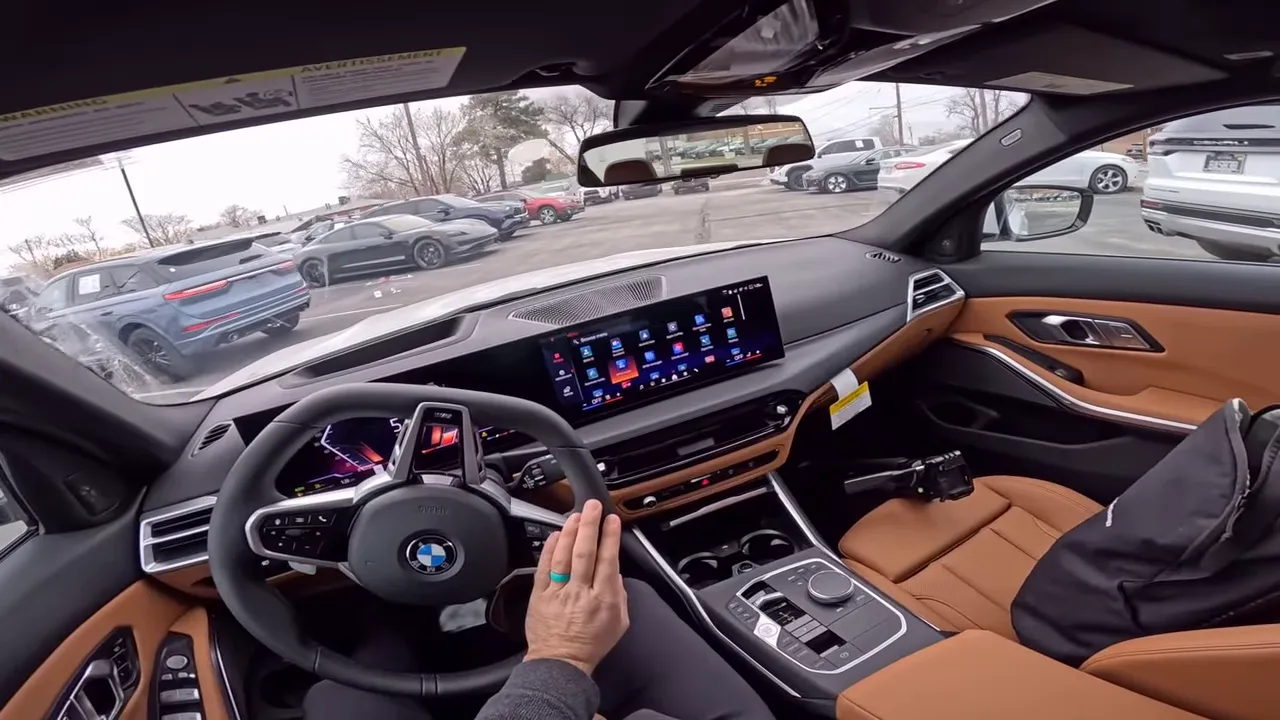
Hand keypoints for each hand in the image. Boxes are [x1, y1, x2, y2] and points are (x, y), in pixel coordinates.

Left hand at [524, 499, 628, 676]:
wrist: (560, 664)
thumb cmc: (590, 645)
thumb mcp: (619, 624)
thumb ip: (620, 596)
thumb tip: (614, 572)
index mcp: (603, 600)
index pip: (608, 561)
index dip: (610, 538)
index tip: (612, 521)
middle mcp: (581, 594)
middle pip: (585, 553)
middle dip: (590, 526)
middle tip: (593, 507)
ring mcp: (558, 594)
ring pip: (564, 557)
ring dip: (570, 532)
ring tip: (576, 515)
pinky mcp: (540, 596)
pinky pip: (544, 568)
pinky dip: (549, 550)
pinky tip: (555, 535)